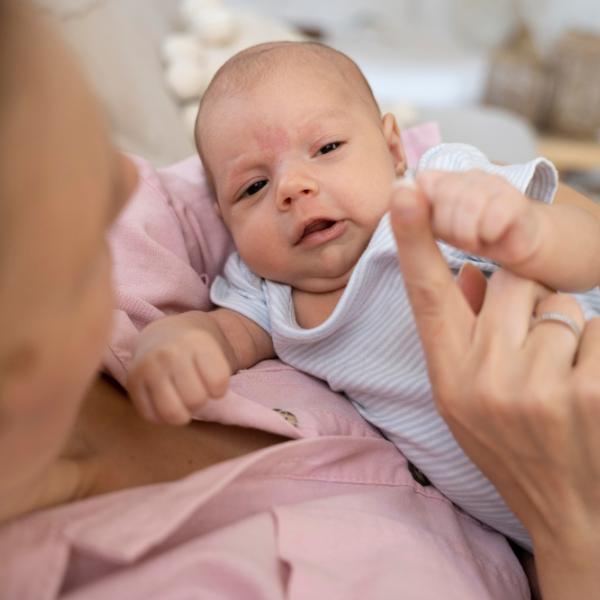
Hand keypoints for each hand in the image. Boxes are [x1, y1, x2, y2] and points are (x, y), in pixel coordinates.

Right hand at [127, 320, 230, 424]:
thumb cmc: (195, 351)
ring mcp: (149, 366)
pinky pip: (151, 417)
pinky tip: (165, 402)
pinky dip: (162, 417)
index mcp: (196, 341)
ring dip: (182, 414)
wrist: (161, 335)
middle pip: (195, 400)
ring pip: (173, 413)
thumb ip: (220, 375)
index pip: (218, 383)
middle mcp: (170, 352)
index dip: (219, 390)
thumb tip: (214, 400)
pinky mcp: (132, 380)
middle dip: (200, 402)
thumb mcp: (214, 351)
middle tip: (195, 390)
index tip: (212, 382)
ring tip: (182, 400)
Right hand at [390, 183, 599, 598]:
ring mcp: (536, 387)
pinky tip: (588, 391)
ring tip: (563, 381)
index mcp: (449, 375)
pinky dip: (598, 352)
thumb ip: (463, 334)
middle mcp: (484, 377)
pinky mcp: (590, 389)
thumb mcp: (465, 399)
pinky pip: (599, 330)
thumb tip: (471, 273)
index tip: (405, 193)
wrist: (571, 511)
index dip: (415, 241)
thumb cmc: (511, 446)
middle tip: (534, 349)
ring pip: (562, 308)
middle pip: (512, 283)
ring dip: (568, 333)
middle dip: (529, 300)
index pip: (427, 296)